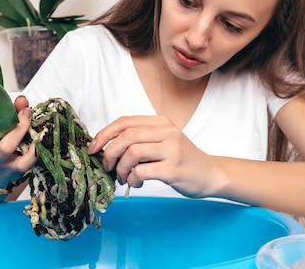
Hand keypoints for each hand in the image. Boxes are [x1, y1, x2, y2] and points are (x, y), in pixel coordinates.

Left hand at [87, 115, 220, 197]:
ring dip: (121, 168)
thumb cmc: (182, 159)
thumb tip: (106, 147)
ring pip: (132, 153)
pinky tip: (137, 183)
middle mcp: (167, 132)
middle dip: (109, 153)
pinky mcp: (173, 169)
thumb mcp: (163, 141)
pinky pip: (142, 171)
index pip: (125, 122)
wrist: (211, 174)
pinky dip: (133, 179)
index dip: (104, 134)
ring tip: (123, 177)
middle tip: (107, 167)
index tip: (93, 149)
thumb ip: (141, 139)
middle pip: (126, 136)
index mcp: (161, 122)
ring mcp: (172, 150)